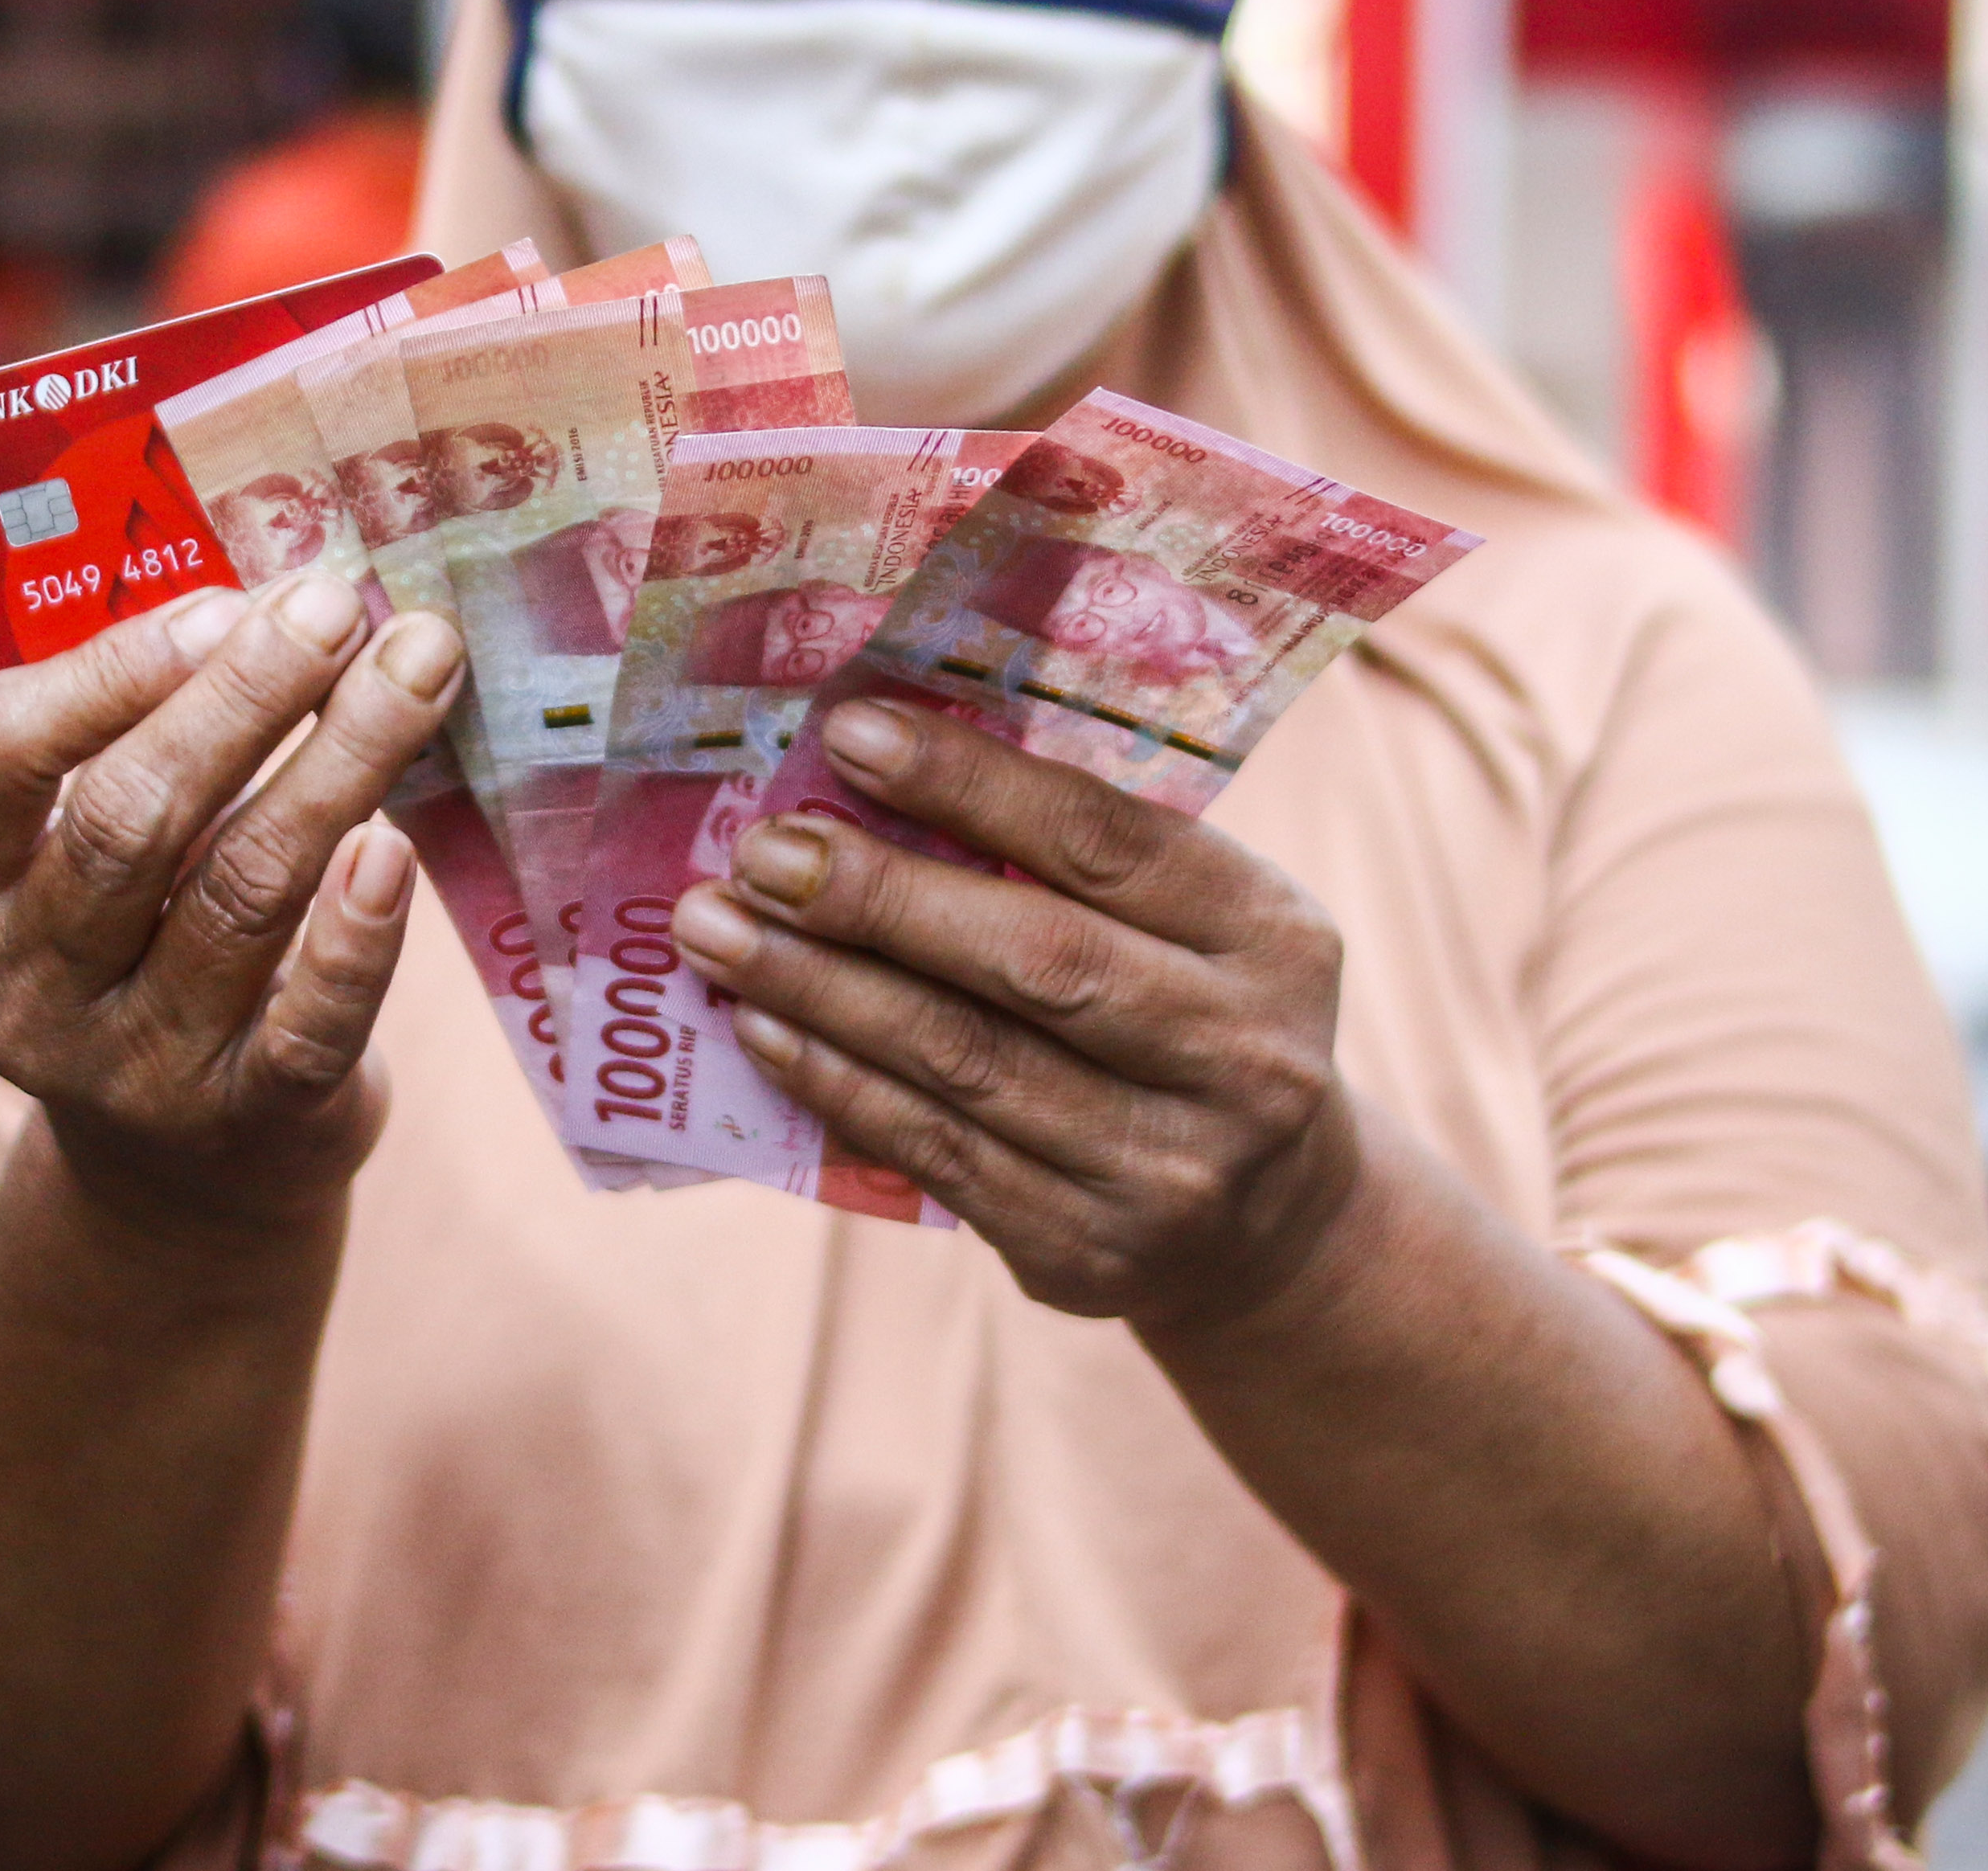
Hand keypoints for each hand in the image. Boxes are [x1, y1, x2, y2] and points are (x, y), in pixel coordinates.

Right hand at [0, 576, 465, 1241]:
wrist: (186, 1175)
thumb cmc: (152, 945)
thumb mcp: (93, 849)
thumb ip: (135, 731)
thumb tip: (261, 578)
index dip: (105, 671)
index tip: (221, 600)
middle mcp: (25, 987)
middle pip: (130, 817)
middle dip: (245, 696)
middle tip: (339, 606)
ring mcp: (131, 1067)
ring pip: (239, 893)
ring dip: (339, 765)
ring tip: (416, 670)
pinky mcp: (247, 1123)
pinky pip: (311, 1016)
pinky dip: (359, 928)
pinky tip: (398, 846)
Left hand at [671, 698, 1358, 1327]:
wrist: (1268, 1226)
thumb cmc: (1190, 1017)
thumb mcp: (1196, 925)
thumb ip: (1076, 859)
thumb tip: (871, 769)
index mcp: (1272, 936)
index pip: (1106, 842)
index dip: (972, 784)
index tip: (851, 733)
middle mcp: (1241, 1057)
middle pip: (1035, 961)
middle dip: (877, 898)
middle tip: (758, 853)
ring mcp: (1167, 1171)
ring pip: (964, 1064)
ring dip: (820, 991)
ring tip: (715, 932)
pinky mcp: (1085, 1253)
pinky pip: (934, 1154)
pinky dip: (836, 1082)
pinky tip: (761, 1027)